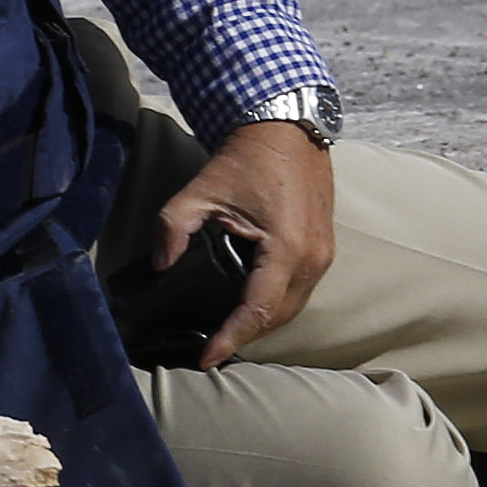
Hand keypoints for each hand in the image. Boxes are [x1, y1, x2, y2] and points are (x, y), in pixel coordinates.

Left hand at [153, 120, 335, 367]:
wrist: (288, 127)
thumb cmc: (249, 158)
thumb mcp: (201, 190)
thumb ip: (173, 228)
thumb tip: (161, 265)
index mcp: (286, 249)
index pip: (257, 311)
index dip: (230, 339)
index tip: (206, 359)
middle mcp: (313, 259)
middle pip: (278, 318)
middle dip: (244, 337)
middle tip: (211, 349)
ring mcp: (325, 255)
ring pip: (293, 308)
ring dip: (263, 323)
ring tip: (229, 334)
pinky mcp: (326, 248)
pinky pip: (302, 291)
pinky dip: (277, 305)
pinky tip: (252, 306)